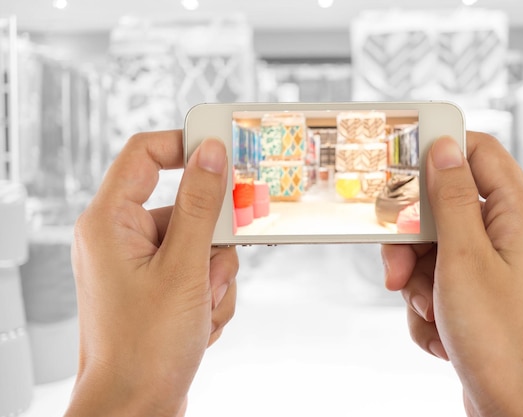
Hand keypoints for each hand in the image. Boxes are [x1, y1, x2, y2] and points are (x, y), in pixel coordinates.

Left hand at [65, 130, 237, 416]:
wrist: (136, 407)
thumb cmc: (144, 348)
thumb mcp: (183, 268)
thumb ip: (200, 205)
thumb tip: (212, 155)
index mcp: (110, 221)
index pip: (145, 154)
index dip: (185, 146)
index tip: (225, 153)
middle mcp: (122, 238)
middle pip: (186, 205)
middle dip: (211, 241)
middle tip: (212, 267)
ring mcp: (142, 264)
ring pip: (201, 242)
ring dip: (213, 276)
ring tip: (198, 309)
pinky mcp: (160, 286)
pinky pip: (201, 269)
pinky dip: (210, 294)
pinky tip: (197, 322)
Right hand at [382, 133, 522, 415]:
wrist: (514, 407)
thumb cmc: (498, 337)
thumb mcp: (462, 257)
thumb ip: (450, 197)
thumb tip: (443, 147)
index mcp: (519, 213)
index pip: (478, 152)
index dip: (437, 152)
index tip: (399, 165)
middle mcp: (511, 234)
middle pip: (444, 207)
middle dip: (413, 242)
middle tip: (399, 270)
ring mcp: (496, 265)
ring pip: (435, 248)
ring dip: (418, 281)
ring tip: (431, 312)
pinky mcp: (482, 293)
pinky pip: (439, 280)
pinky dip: (429, 305)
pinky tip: (441, 333)